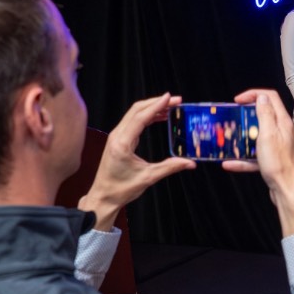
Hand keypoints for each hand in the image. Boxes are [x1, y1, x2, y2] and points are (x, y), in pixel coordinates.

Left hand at [80, 93, 195, 230]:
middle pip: (137, 110)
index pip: (141, 117)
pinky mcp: (118, 139)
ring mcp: (116, 136)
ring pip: (135, 113)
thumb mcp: (148, 177)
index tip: (170, 97)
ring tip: (171, 106)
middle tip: (176, 100)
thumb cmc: (121, 189)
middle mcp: (117, 136)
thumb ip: (170, 167)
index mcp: (122, 143)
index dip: (157, 105)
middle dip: (157, 102)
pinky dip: (147, 116)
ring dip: (152, 107)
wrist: (103, 196)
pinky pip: (133, 121)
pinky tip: (160, 117)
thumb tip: (190, 163)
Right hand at [222, 89, 293, 235]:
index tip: (237, 100)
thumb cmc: (279, 164)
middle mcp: (282, 132)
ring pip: (258, 136)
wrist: (288, 191)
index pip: (270, 97)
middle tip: (233, 118)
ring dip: (243, 137)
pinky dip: (243, 159)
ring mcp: (278, 147)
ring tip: (229, 138)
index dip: (253, 94)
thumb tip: (261, 97)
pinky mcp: (273, 161)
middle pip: (264, 116)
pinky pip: (255, 157)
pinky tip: (229, 163)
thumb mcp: (268, 135)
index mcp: (282, 122)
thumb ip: (265, 114)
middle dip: (246, 115)